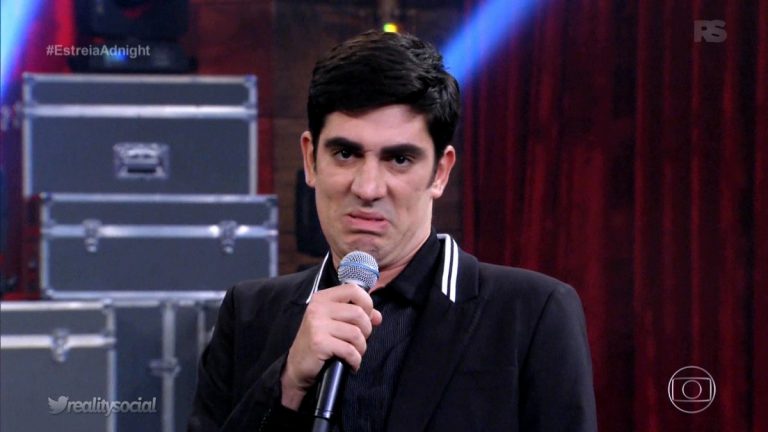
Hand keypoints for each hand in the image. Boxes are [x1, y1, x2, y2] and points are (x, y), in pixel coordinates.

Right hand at [280, 284, 382, 409]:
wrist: (297, 367)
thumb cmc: (320, 343)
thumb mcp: (335, 323)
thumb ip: (357, 316)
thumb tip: (377, 316)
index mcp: (322, 298)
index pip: (354, 290)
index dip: (367, 303)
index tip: (366, 317)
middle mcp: (318, 308)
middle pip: (359, 313)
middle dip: (366, 331)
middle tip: (358, 341)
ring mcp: (317, 325)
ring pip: (356, 333)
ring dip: (361, 348)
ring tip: (354, 354)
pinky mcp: (319, 343)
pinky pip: (350, 350)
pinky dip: (355, 360)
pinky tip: (351, 363)